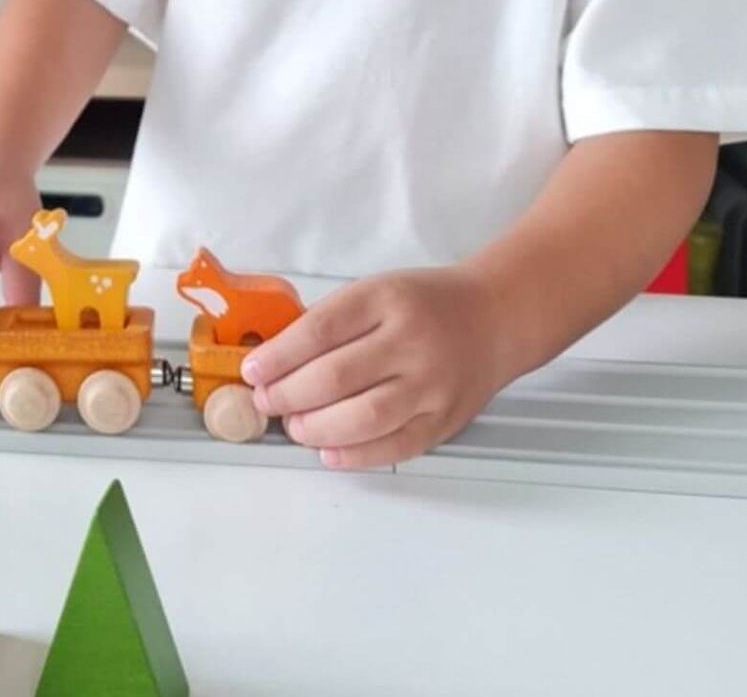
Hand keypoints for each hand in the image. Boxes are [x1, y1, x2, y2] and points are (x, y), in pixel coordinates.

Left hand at [239, 266, 506, 470]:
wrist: (494, 318)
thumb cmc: (424, 303)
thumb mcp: (376, 291)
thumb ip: (332, 322)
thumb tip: (275, 360)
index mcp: (385, 299)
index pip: (320, 330)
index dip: (278, 356)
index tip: (252, 371)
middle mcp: (411, 341)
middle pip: (336, 377)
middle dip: (288, 395)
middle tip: (267, 402)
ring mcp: (432, 384)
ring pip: (365, 417)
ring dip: (316, 428)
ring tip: (294, 426)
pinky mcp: (446, 420)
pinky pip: (396, 446)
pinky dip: (356, 454)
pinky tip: (328, 450)